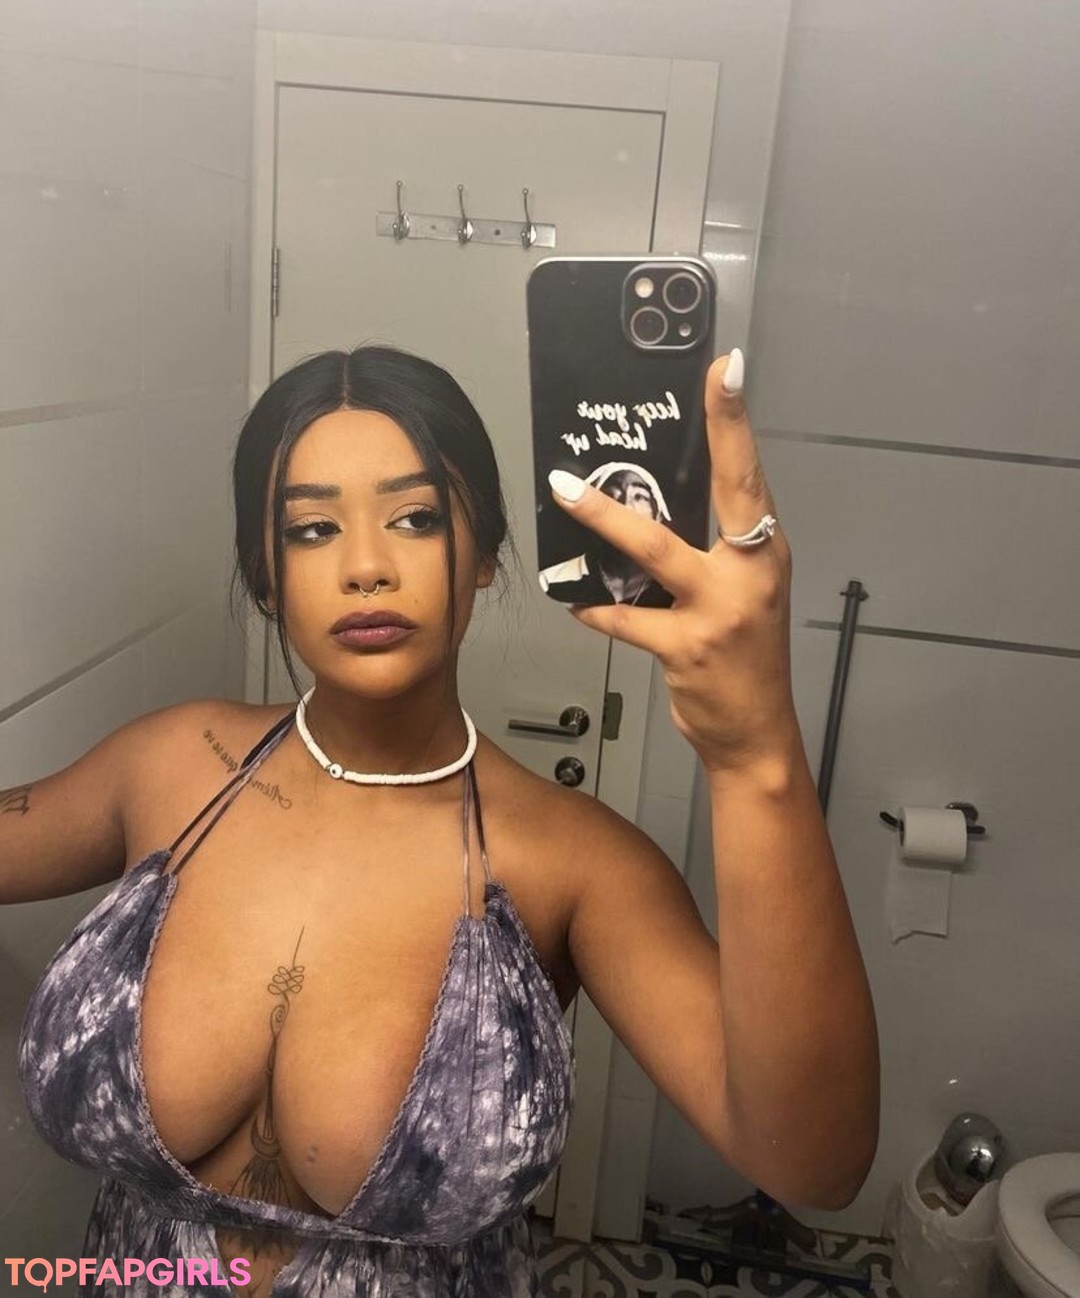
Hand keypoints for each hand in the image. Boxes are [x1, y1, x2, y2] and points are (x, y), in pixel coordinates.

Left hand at [547, 350, 798, 775]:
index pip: (750, 474)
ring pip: (654, 552)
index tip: (727, 367)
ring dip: (604, 521)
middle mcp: (750, 573)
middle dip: (711, 431)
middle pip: (724, 491)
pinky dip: (596, 609)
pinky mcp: (686, 647)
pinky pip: (625, 618)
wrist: (756, 732)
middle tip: (676, 390)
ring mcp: (720, 611)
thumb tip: (646, 509)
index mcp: (765, 553)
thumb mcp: (743, 595)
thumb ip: (709, 554)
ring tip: (565, 493)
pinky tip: (575, 601)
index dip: (736, 420)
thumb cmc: (745, 658)